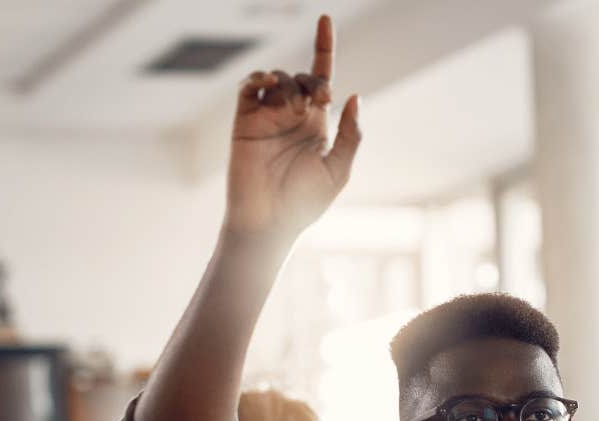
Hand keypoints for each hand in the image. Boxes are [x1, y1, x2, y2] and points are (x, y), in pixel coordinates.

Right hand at [224, 14, 361, 240]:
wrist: (268, 223)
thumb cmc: (304, 204)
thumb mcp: (338, 170)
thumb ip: (350, 135)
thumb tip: (353, 97)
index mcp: (317, 125)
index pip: (322, 78)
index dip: (324, 47)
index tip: (326, 19)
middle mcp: (292, 116)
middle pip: (304, 76)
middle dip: (314, 80)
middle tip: (321, 99)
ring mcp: (268, 116)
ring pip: (280, 78)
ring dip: (291, 85)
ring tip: (295, 110)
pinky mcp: (245, 120)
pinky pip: (250, 87)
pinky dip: (259, 78)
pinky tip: (269, 81)